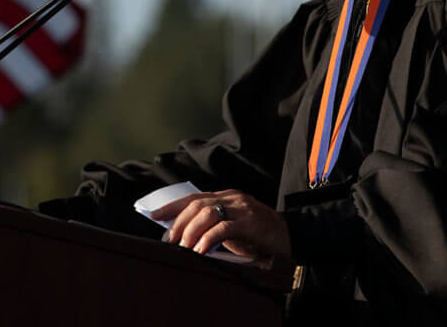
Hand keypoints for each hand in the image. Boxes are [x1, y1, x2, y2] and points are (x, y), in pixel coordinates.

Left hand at [151, 189, 291, 262]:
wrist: (291, 237)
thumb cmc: (259, 236)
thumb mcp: (234, 227)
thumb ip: (214, 226)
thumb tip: (185, 236)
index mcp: (227, 196)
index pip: (194, 197)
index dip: (173, 206)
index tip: (154, 215)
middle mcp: (233, 198)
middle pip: (197, 205)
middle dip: (179, 222)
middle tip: (169, 240)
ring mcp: (242, 208)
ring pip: (208, 213)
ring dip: (191, 232)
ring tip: (184, 248)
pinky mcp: (251, 222)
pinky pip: (224, 228)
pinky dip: (209, 239)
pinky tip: (201, 250)